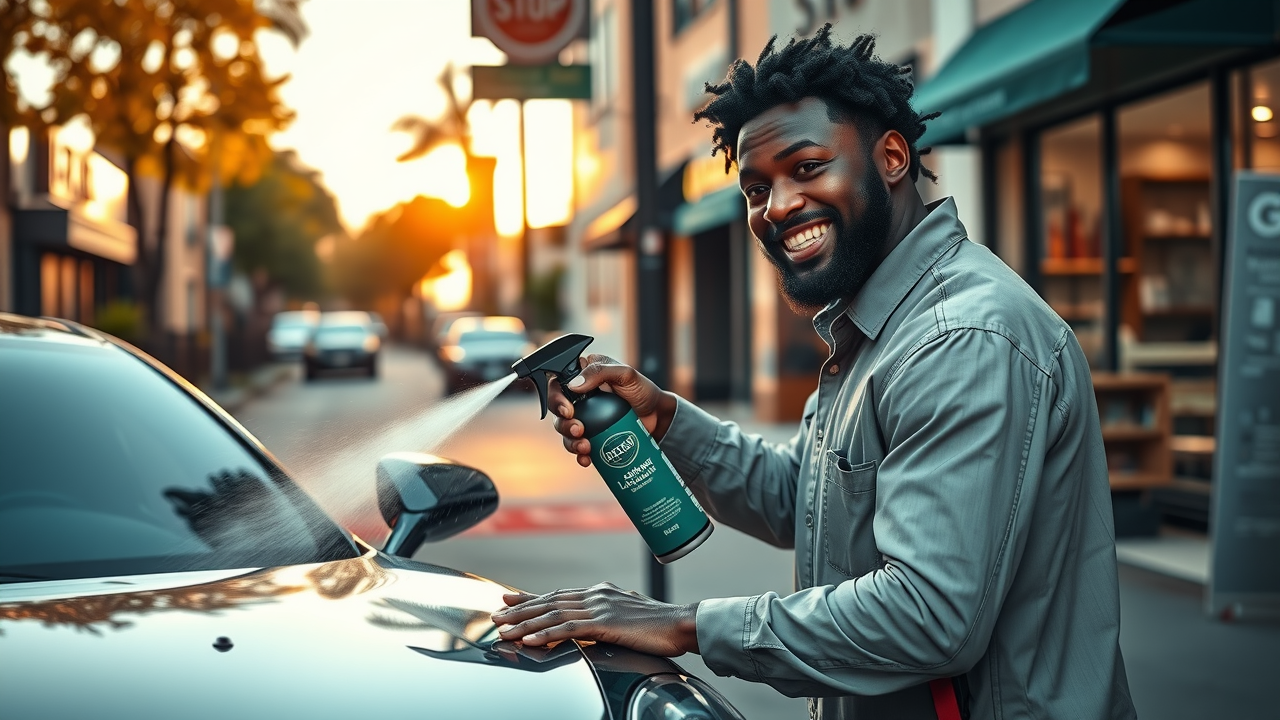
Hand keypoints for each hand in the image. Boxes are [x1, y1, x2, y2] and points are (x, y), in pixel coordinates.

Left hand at [490, 582, 698, 656]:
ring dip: (524, 623)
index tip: (508, 598)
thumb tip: (597, 619)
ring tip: (503, 630)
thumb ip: (608, 614)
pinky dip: (544, 634)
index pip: (558, 594)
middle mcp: (596, 595)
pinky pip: (567, 629)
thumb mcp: (628, 615)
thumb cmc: (659, 624)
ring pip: (552, 614)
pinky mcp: (604, 623)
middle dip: (519, 610)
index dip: (531, 597)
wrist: (681, 624)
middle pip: (549, 601)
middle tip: (495, 616)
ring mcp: (599, 607)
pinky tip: (528, 640)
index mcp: (600, 593)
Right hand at [550, 354, 678, 466]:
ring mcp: (585, 418)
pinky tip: (586, 458)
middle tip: (578, 429)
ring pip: (565, 430)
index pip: (558, 383)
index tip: (568, 410)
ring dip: (570, 441)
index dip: (555, 397)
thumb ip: (600, 372)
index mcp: (584, 376)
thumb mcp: (626, 374)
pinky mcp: (592, 435)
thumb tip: (574, 385)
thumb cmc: (644, 391)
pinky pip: (578, 446)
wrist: (658, 417)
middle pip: (558, 411)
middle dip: (563, 423)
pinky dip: (579, 455)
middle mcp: (580, 397)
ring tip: (585, 446)